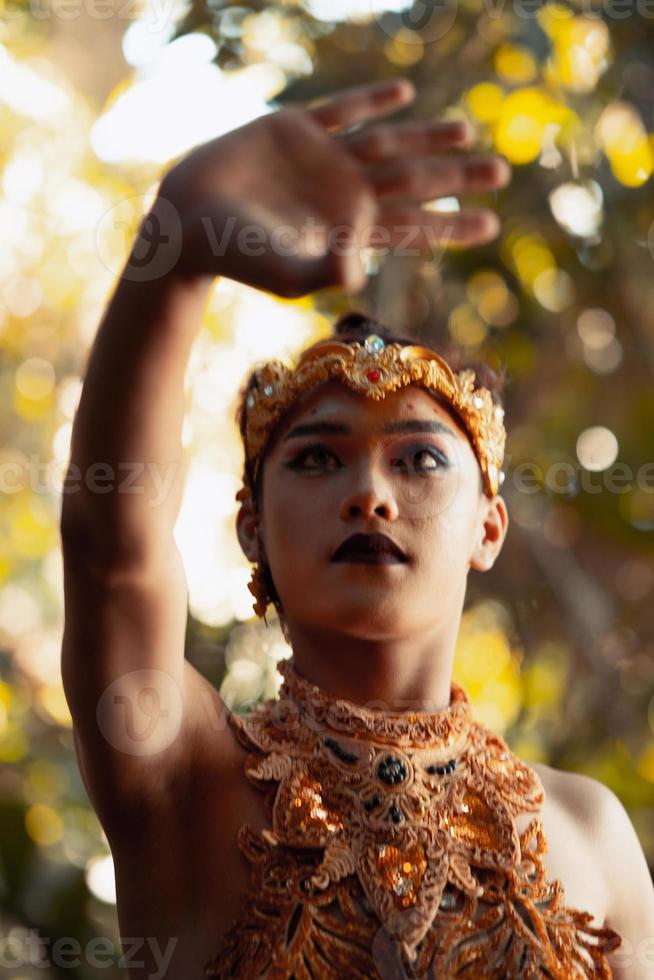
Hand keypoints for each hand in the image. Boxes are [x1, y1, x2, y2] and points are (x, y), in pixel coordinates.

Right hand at [154, 78, 510, 295]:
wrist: (187, 222)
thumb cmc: (237, 258)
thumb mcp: (284, 272)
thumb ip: (324, 270)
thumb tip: (360, 269)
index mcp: (349, 230)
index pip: (411, 228)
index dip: (450, 226)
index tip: (491, 226)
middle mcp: (343, 193)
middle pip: (412, 183)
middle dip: (456, 179)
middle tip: (503, 174)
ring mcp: (322, 158)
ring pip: (387, 143)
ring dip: (426, 137)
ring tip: (466, 133)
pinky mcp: (294, 128)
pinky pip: (342, 110)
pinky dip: (372, 102)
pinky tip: (404, 95)